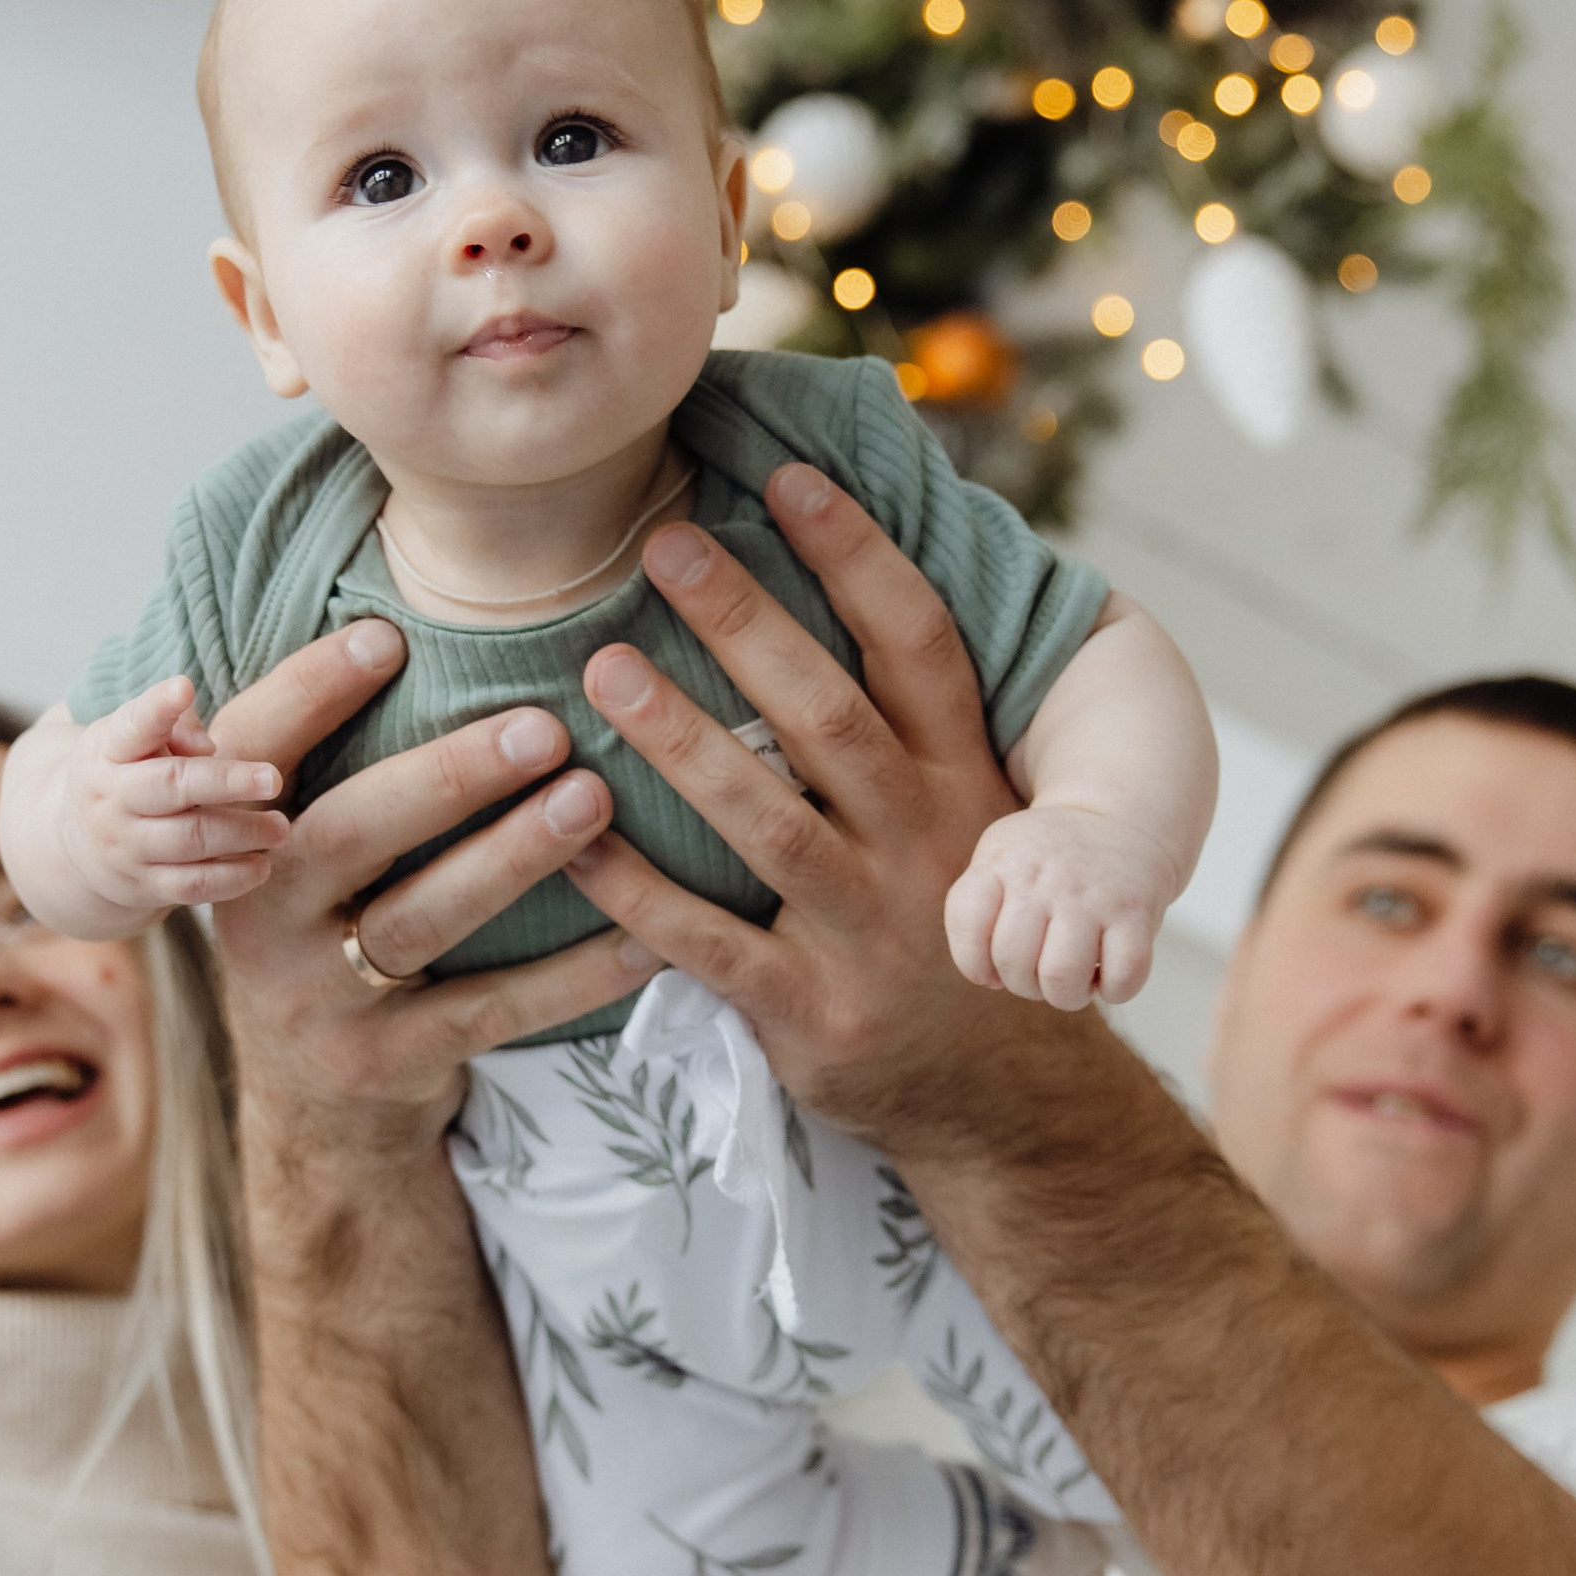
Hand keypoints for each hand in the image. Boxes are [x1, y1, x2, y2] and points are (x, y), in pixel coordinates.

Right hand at [9, 681, 292, 935]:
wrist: (77, 849)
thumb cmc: (126, 775)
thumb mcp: (133, 740)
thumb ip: (172, 726)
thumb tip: (207, 745)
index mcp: (107, 750)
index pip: (131, 726)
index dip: (157, 707)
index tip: (184, 685)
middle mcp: (112, 798)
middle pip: (172, 786)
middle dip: (226, 782)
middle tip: (274, 779)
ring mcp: (126, 846)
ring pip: (190, 840)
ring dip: (243, 833)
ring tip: (281, 826)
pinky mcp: (143, 886)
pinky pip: (194, 886)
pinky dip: (233, 877)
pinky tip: (263, 864)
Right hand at [203, 618, 658, 1158]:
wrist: (314, 1098)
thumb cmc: (333, 926)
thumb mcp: (301, 852)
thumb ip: (332, 758)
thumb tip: (409, 612)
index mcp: (242, 843)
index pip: (258, 753)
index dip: (311, 692)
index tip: (389, 634)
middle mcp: (264, 921)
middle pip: (348, 835)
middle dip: (446, 777)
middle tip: (543, 726)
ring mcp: (323, 1001)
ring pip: (420, 921)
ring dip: (512, 857)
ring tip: (593, 799)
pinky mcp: (390, 1063)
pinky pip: (491, 1010)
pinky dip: (571, 975)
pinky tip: (644, 937)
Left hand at [556, 459, 1052, 1152]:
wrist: (1007, 1098)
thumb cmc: (960, 925)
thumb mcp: (975, 818)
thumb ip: (915, 724)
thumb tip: (852, 580)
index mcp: (965, 780)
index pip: (918, 645)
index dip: (856, 557)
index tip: (788, 478)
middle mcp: (924, 844)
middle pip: (830, 716)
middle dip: (748, 624)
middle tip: (664, 543)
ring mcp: (867, 931)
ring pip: (765, 822)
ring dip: (680, 743)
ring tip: (602, 671)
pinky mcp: (810, 1012)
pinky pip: (708, 945)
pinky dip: (634, 895)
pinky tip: (568, 840)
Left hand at [946, 802, 1175, 1009]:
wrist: (1120, 820)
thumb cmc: (1050, 859)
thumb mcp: (1001, 858)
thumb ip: (977, 912)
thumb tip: (990, 980)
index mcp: (1005, 862)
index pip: (968, 919)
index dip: (973, 961)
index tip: (992, 965)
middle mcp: (1047, 877)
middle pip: (1013, 960)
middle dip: (1023, 985)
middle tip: (1039, 972)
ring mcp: (1093, 895)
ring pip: (1061, 977)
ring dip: (1065, 996)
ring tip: (1072, 980)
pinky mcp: (1136, 913)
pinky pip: (1122, 976)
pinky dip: (1113, 990)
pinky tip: (1108, 974)